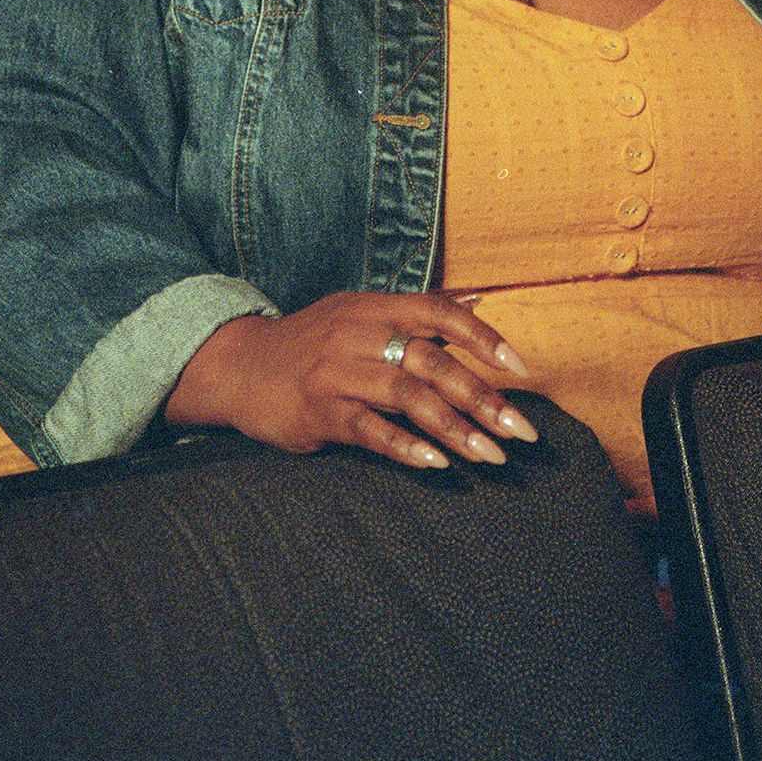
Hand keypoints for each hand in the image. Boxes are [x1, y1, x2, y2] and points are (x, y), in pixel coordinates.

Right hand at [166, 291, 540, 471]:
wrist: (239, 365)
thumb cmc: (313, 342)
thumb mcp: (360, 312)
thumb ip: (417, 310)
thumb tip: (478, 296)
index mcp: (376, 308)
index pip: (439, 313)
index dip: (483, 337)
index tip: (521, 368)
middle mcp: (359, 335)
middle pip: (433, 362)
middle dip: (484, 398)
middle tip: (522, 431)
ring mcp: (338, 373)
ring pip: (407, 397)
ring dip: (455, 430)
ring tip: (492, 456)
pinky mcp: (319, 412)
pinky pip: (369, 430)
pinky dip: (405, 446)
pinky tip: (435, 464)